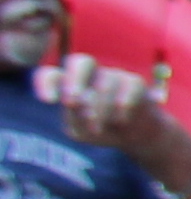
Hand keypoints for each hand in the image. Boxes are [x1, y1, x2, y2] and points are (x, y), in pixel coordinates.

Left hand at [58, 62, 186, 177]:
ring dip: (99, 108)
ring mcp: (114, 76)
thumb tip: (78, 102)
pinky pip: (130, 87)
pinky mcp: (135, 83)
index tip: (48, 101)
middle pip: (81, 61)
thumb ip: (73, 117)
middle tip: (72, 101)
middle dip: (75, 79)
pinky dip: (123, 106)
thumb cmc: (101, 130)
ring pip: (106, 83)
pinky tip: (120, 121)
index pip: (52, 75)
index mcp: (70, 86)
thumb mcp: (81, 131)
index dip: (46, 83)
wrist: (136, 137)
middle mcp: (91, 76)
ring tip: (96, 128)